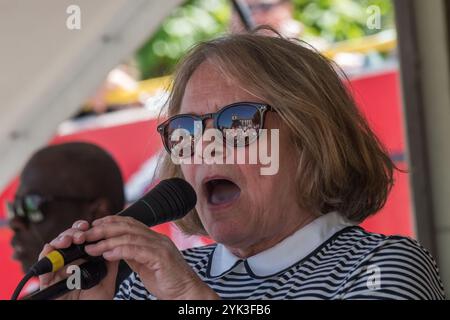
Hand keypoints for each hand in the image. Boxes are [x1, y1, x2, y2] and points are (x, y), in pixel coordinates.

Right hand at [38, 220, 117, 299]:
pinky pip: (42, 265)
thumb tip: (115, 244)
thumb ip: (110, 263)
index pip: (81, 238)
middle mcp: (68, 261)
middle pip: (67, 239)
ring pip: (54, 247)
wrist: (85, 313)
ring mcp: (57, 269)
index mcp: (82, 259)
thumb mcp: (106, 280)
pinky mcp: (46, 280)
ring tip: (68, 240)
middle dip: (73, 232)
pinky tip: (51, 249)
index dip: (84, 230)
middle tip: (81, 234)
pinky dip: (45, 255)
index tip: (89, 226)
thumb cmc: (94, 300)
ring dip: (60, 239)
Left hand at [81, 216, 218, 299]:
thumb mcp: (146, 265)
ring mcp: (160, 246)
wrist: (186, 292)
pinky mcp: (161, 258)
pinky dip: (120, 251)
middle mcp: (158, 238)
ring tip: (91, 247)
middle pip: (127, 226)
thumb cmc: (167, 281)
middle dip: (104, 229)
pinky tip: (107, 254)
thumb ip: (133, 254)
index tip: (93, 226)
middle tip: (86, 234)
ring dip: (107, 241)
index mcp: (154, 238)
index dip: (110, 222)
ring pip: (130, 237)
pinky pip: (137, 250)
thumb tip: (114, 248)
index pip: (130, 223)